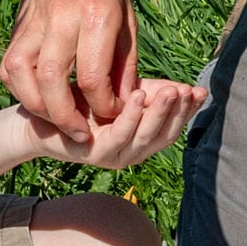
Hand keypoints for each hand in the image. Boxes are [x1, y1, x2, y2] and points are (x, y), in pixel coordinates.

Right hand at [2, 0, 139, 142]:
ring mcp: (35, 20)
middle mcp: (62, 16)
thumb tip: (124, 102)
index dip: (103, 105)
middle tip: (80, 133)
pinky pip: (10, 64)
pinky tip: (37, 100)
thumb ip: (125, 61)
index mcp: (98, 13)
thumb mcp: (128, 17)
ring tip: (56, 121)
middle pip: (53, 78)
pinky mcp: (18, 25)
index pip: (94, 75)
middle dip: (65, 115)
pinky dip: (19, 89)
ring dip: (36, 106)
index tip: (112, 113)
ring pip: (22, 72)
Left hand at [26, 80, 204, 168]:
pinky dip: (131, 116)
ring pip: (145, 137)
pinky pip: (119, 135)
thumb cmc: (85, 101)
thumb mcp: (125, 92)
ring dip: (160, 114)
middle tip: (189, 91)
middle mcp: (133, 152)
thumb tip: (191, 89)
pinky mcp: (96, 154)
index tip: (202, 92)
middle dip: (179, 113)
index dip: (189, 112)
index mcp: (143, 138)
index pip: (174, 127)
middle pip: (165, 135)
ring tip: (172, 92)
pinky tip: (138, 96)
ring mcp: (115, 156)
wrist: (44, 113)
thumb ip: (153, 93)